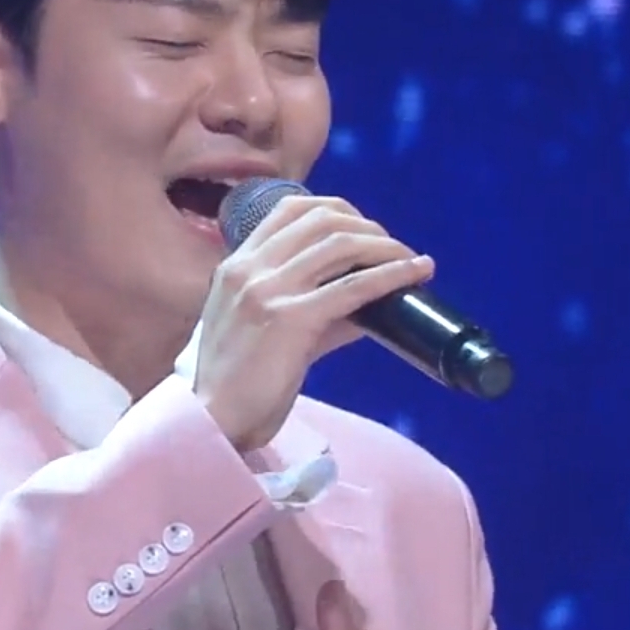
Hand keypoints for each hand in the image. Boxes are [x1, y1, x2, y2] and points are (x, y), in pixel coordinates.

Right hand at [195, 195, 432, 451]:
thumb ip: (309, 309)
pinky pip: (353, 287)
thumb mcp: (264, 328)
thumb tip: (366, 304)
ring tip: (411, 259)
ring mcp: (269, 290)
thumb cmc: (238, 382)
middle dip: (367, 227)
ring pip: (341, 244)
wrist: (214, 420)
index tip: (363, 227)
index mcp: (236, 265)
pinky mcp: (292, 319)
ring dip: (386, 246)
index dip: (336, 209)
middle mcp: (250, 268)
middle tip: (394, 247)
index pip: (290, 209)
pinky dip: (391, 275)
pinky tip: (415, 272)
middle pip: (322, 220)